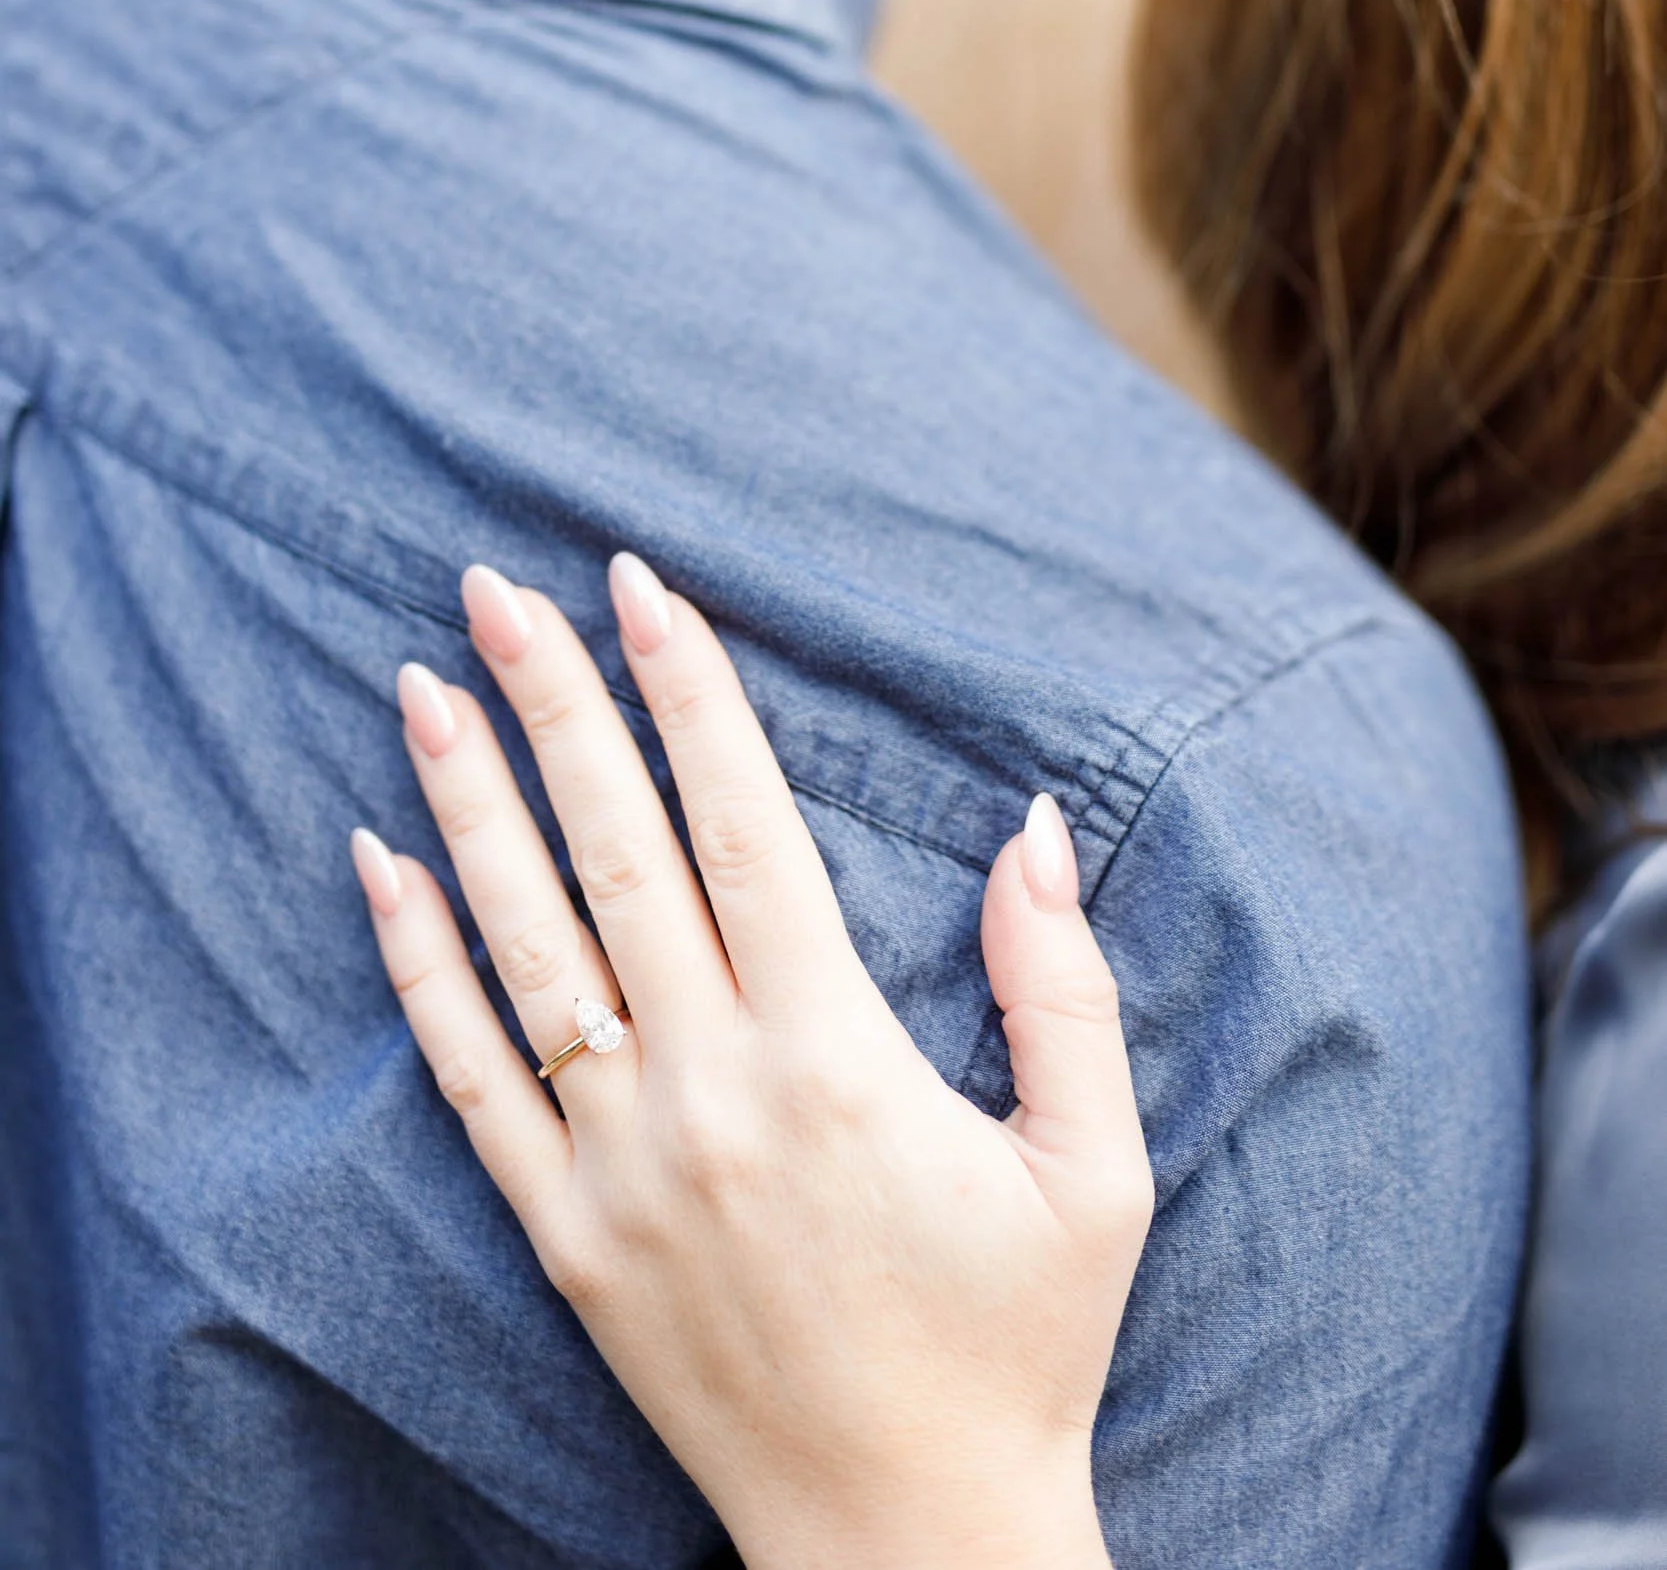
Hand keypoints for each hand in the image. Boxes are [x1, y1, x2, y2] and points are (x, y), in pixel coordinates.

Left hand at [350, 557, 1150, 1569]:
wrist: (906, 1541)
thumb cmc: (1016, 1347)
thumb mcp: (1092, 1169)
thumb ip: (1065, 987)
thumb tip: (1035, 828)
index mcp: (836, 1057)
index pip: (742, 824)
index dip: (688, 693)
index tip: (642, 585)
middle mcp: (711, 1090)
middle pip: (615, 851)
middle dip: (555, 703)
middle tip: (498, 585)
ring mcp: (620, 1163)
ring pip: (524, 942)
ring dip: (469, 802)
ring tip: (421, 682)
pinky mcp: (565, 1232)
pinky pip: (469, 1076)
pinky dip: (417, 964)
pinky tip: (382, 865)